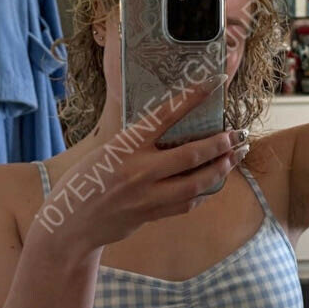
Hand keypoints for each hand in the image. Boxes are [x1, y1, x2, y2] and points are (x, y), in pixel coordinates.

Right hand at [41, 76, 250, 254]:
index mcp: (125, 147)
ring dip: (221, 169)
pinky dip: (204, 192)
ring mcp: (147, 197)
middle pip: (192, 155)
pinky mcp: (152, 215)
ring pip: (197, 184)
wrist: (70, 224)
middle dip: (221, 144)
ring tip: (235, 157)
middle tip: (238, 134)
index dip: (193, 97)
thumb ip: (135, 142)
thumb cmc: (84, 181)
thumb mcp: (105, 151)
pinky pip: (187, 204)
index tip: (216, 83)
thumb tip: (165, 126)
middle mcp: (139, 171)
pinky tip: (213, 183)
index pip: (165, 115)